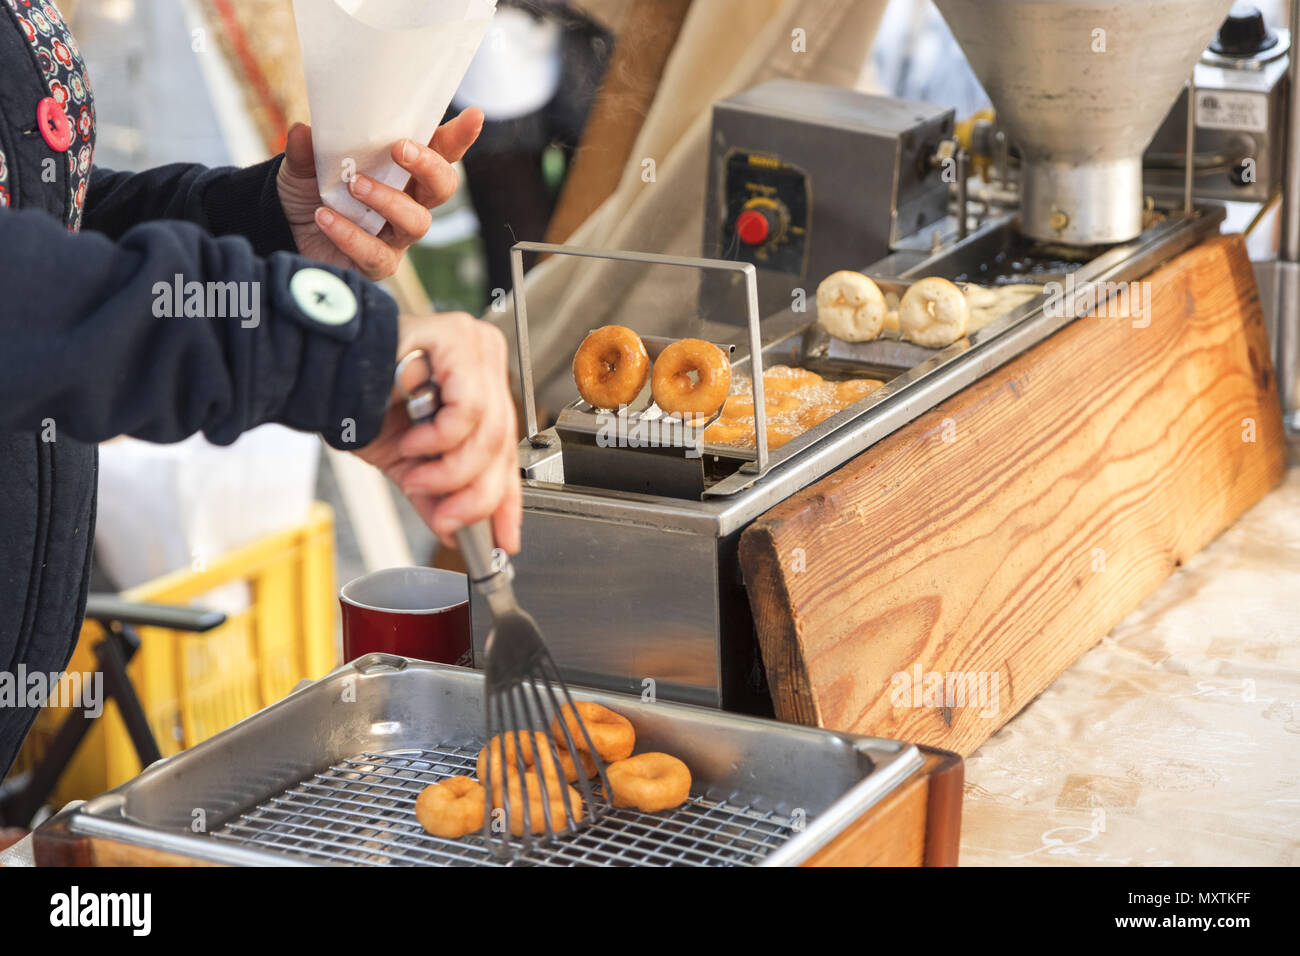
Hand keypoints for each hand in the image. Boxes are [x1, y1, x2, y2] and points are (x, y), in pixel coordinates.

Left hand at [277, 107, 483, 279]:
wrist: (289, 233)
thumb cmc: (310, 193)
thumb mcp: (303, 166)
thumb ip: (306, 151)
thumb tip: (303, 132)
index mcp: (403, 170)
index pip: (439, 151)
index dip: (459, 136)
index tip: (473, 115)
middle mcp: (409, 202)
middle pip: (443, 188)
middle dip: (429, 167)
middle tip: (401, 149)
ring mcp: (397, 236)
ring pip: (417, 221)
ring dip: (388, 200)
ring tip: (355, 185)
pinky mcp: (378, 264)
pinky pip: (376, 253)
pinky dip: (351, 234)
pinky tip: (326, 217)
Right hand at [356, 313, 522, 553]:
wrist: (319, 372)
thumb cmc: (362, 404)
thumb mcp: (408, 463)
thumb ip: (439, 495)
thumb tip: (457, 531)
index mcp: (483, 389)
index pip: (508, 450)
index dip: (507, 500)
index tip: (505, 539)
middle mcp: (487, 365)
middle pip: (503, 444)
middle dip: (475, 496)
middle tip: (447, 519)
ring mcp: (476, 347)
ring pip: (490, 431)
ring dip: (451, 471)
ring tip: (417, 477)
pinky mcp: (457, 337)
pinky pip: (467, 406)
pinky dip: (441, 438)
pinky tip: (415, 442)